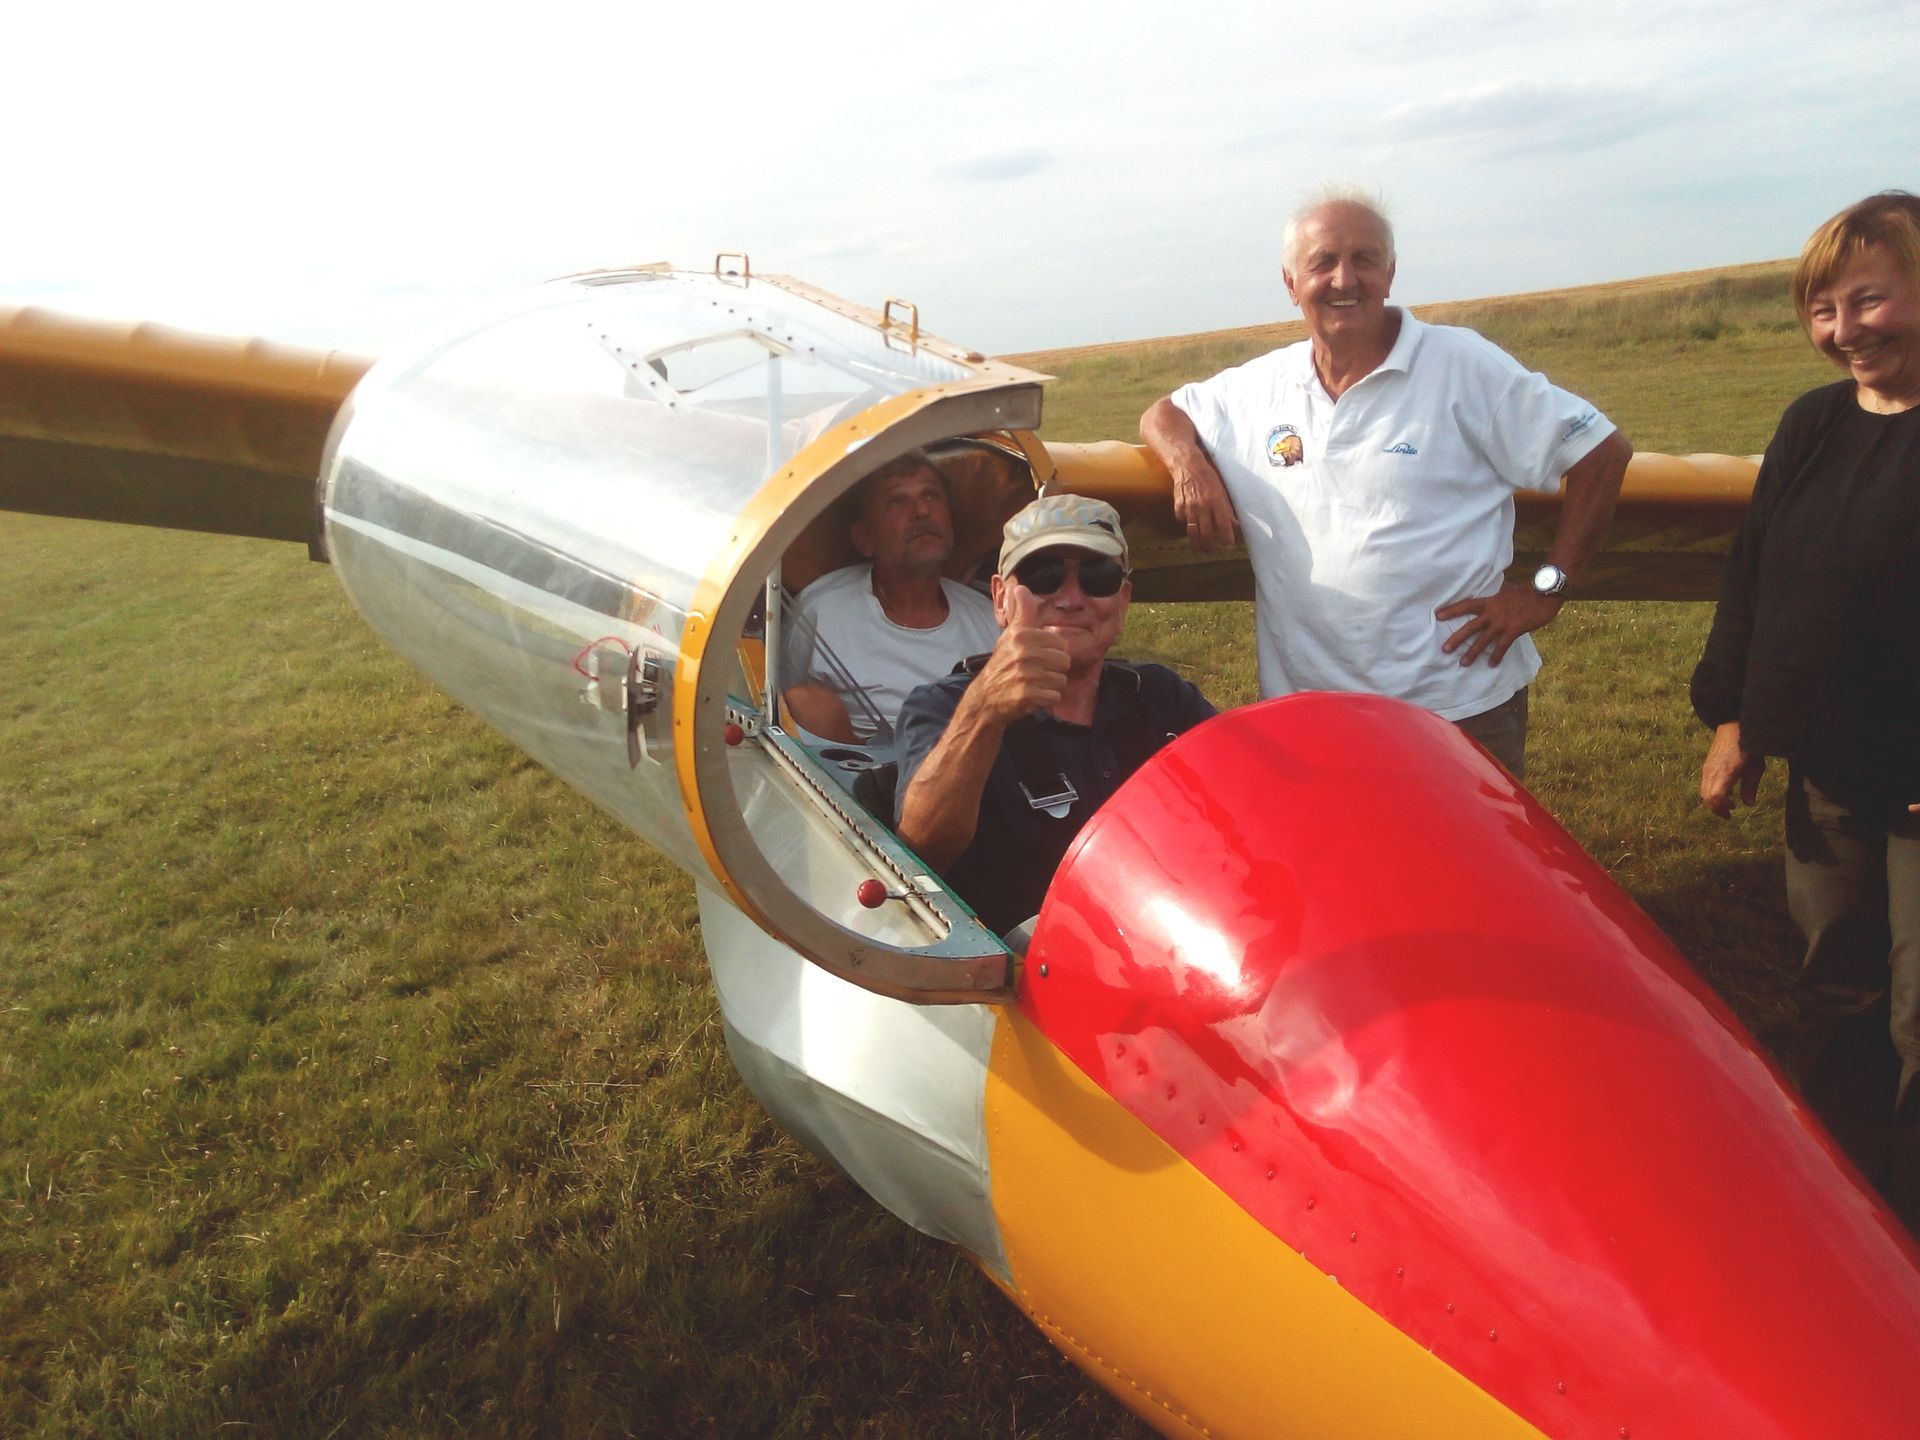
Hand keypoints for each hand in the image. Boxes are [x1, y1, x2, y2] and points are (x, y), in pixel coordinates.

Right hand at [973, 587, 1069, 722]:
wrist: (985, 698)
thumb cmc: (1003, 664)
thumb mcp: (1011, 635)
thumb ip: (1023, 613)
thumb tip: (1021, 587)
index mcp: (1021, 635)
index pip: (1060, 643)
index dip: (1052, 652)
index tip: (1037, 658)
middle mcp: (1023, 652)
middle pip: (1064, 661)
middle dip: (1054, 670)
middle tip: (1037, 673)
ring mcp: (1024, 674)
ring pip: (1061, 680)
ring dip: (1050, 686)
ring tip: (1034, 685)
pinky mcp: (1027, 695)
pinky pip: (1055, 696)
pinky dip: (1047, 700)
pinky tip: (1033, 697)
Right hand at [1170, 454, 1239, 553]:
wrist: (1187, 465)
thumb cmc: (1208, 476)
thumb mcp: (1222, 490)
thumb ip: (1227, 508)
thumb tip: (1235, 523)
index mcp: (1216, 502)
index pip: (1223, 525)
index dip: (1226, 537)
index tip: (1228, 544)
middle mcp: (1202, 507)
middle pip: (1206, 533)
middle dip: (1209, 546)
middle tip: (1211, 551)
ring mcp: (1189, 508)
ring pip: (1192, 532)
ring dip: (1196, 543)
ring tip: (1199, 550)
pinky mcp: (1178, 507)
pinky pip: (1182, 520)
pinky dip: (1186, 525)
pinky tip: (1189, 526)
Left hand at [1435, 583, 1561, 666]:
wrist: (1544, 594)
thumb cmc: (1525, 593)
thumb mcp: (1505, 592)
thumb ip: (1494, 597)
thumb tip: (1486, 598)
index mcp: (1489, 601)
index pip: (1466, 605)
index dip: (1452, 610)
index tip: (1437, 615)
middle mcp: (1493, 612)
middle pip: (1470, 627)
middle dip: (1457, 638)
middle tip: (1444, 649)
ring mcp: (1503, 622)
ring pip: (1484, 640)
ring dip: (1473, 652)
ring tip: (1463, 663)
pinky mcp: (1515, 629)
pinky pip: (1503, 645)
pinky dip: (1496, 655)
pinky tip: (1491, 664)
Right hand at [1700, 721, 1762, 818]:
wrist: (1733, 726)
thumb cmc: (1749, 746)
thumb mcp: (1756, 767)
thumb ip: (1750, 787)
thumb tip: (1748, 804)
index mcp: (1725, 773)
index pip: (1715, 797)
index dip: (1722, 808)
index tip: (1733, 811)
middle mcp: (1712, 772)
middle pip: (1706, 797)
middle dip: (1716, 808)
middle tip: (1729, 813)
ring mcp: (1707, 768)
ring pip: (1703, 791)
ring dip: (1713, 801)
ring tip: (1728, 803)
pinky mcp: (1706, 765)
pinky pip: (1705, 784)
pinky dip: (1712, 792)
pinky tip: (1726, 790)